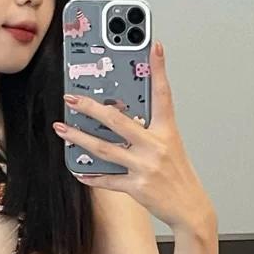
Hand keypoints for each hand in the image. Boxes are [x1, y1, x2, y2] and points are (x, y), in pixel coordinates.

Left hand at [53, 40, 214, 232]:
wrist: (190, 208)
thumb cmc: (179, 174)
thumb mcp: (171, 145)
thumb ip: (150, 129)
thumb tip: (123, 117)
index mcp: (167, 131)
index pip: (163, 94)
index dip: (159, 69)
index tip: (154, 46)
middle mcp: (156, 146)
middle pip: (118, 121)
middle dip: (91, 108)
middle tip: (72, 98)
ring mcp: (145, 167)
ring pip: (105, 149)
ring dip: (79, 139)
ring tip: (63, 130)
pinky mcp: (137, 187)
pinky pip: (107, 179)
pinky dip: (91, 176)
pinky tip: (78, 170)